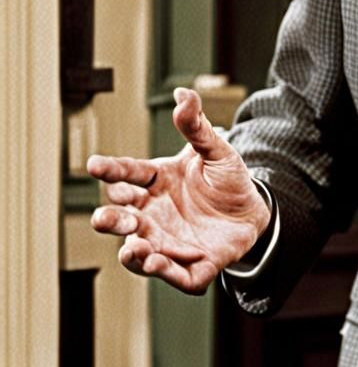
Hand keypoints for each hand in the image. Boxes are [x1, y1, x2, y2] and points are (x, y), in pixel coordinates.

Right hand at [88, 87, 270, 294]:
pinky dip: (166, 271)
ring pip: (139, 252)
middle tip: (109, 217)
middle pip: (123, 218)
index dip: (111, 170)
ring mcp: (169, 241)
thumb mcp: (215, 149)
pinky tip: (158, 263)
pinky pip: (176, 274)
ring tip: (133, 250)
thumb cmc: (227, 178)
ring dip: (133, 253)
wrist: (254, 210)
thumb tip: (183, 93)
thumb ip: (196, 126)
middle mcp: (154, 214)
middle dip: (112, 220)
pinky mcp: (192, 265)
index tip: (95, 165)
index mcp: (156, 182)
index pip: (127, 174)